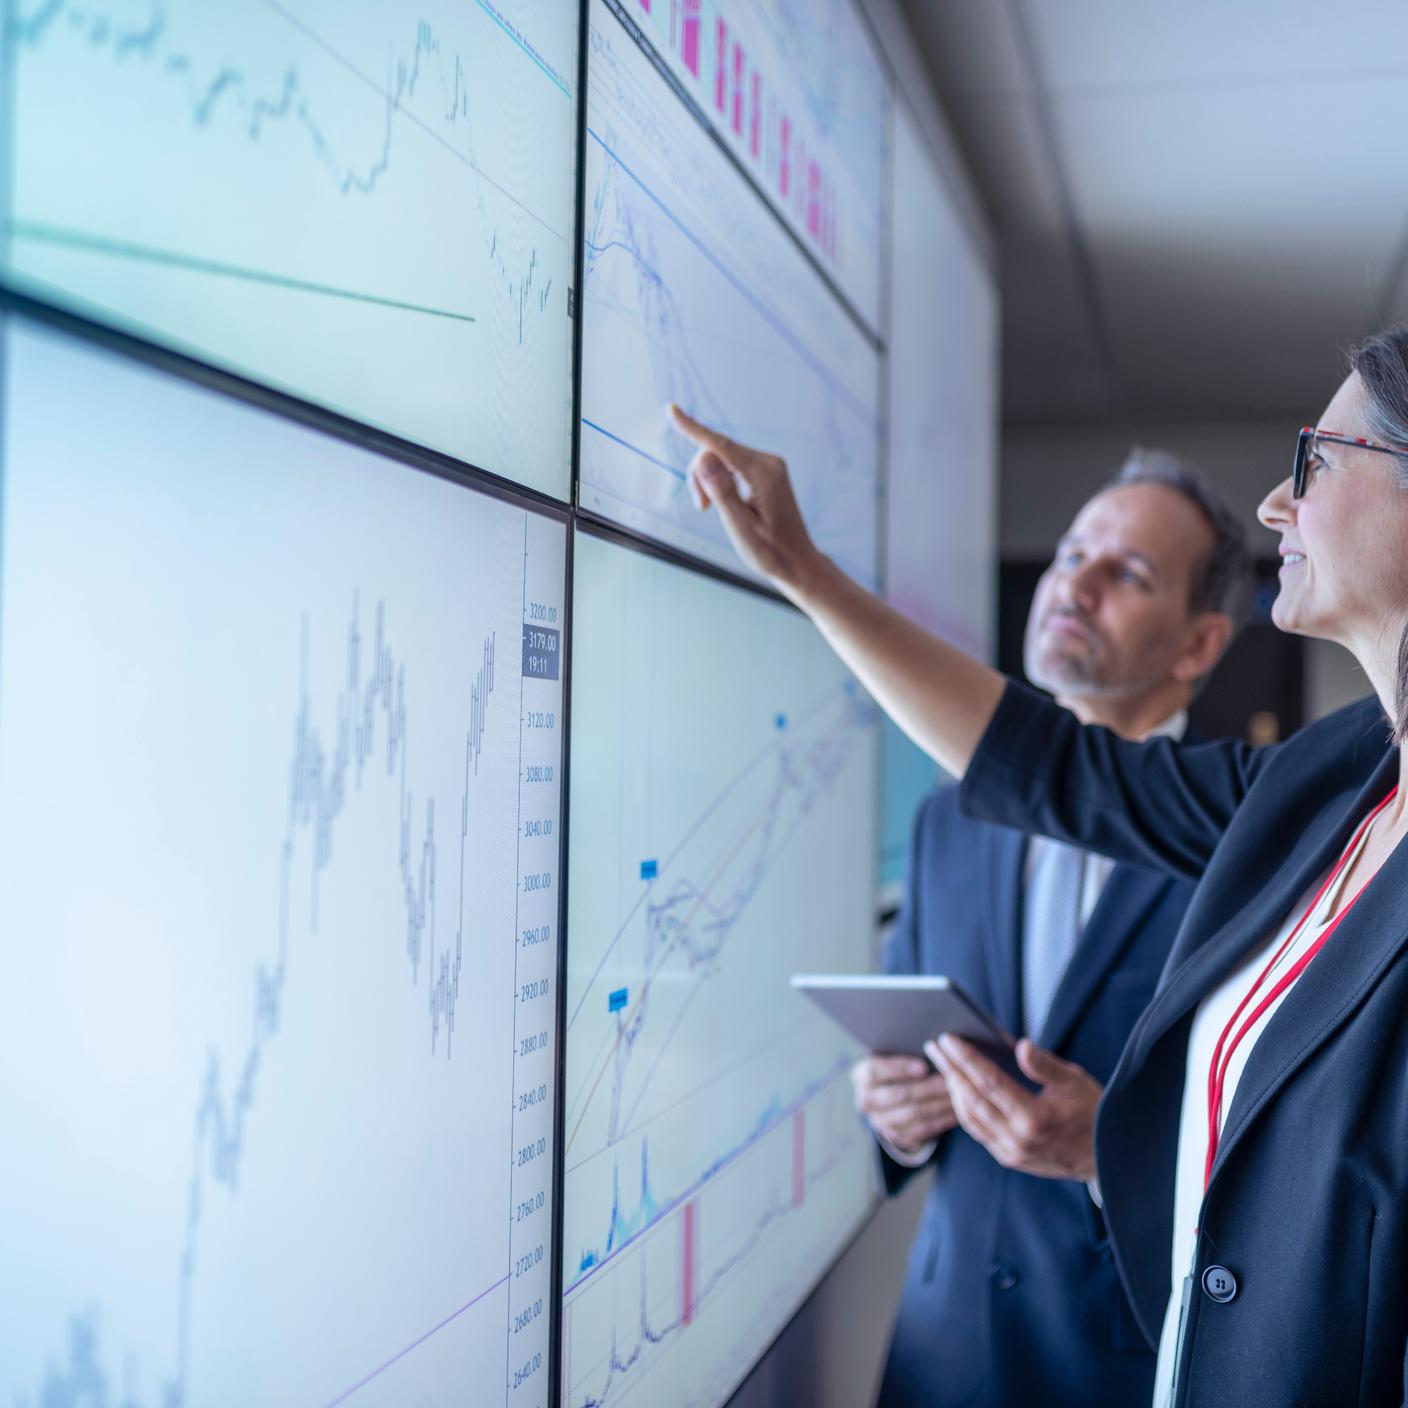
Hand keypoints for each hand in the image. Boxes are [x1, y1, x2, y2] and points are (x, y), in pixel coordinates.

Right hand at [668, 405, 822, 597]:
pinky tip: (725, 501)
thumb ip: (722, 493)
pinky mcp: (765, 470)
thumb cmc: (770, 551)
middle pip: (717, 450)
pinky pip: (731, 463)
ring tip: (710, 508)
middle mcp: (769, 462)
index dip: (693, 429)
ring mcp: (769, 464)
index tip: (671, 410)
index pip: (721, 445)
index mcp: (764, 475)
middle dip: (700, 474)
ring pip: (721, 456)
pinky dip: (719, 479)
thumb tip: (704, 459)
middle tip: (700, 507)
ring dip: (708, 479)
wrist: (797, 561)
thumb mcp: (741, 528)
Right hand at [851, 1054, 956, 1152]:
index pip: (874, 1072)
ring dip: (939, 1103)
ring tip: (958, 1093)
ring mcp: (881, 1121)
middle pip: (898, 1095)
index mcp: (861, 1076)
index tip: (923, 1066)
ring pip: (913, 1114)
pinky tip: (957, 1110)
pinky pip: (923, 1129)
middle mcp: (867, 1100)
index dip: (898, 1069)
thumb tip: (932, 1046)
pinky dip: (942, 1119)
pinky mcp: (898, 1136)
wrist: (890, 1096)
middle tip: (950, 1080)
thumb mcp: (891, 1055)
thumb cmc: (897, 1067)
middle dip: (928, 1087)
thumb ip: (904, 1050)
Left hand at [926, 1035, 1101, 1181]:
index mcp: (1036, 1118)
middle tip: (933, 1045)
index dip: (966, 1059)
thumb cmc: (1092, 1112)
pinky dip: (964, 1108)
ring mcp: (1011, 1152)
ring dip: (952, 1089)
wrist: (1104, 1159)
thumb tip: (1021, 1046)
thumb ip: (1045, 1065)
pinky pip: (978, 1131)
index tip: (948, 1039)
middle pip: (972, 1100)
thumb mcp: (1075, 1081)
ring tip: (942, 1064)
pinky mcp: (1009, 1159)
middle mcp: (1018, 1139)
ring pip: (970, 1118)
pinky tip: (957, 1089)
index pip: (990, 1083)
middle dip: (950, 1070)